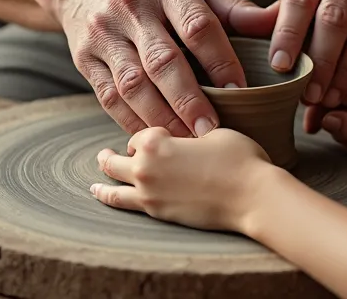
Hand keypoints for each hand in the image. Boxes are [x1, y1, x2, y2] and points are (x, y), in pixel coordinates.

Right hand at [51, 0, 276, 137]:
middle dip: (189, 100)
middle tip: (212, 130)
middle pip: (162, 61)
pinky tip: (154, 137)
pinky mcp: (83, 57)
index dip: (220, 61)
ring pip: (132, 84)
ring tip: (187, 141)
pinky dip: (132, 122)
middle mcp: (130, 6)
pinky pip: (108, 97)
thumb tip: (278, 22)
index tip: (240, 91)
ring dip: (161, 117)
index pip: (197, 26)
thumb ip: (233, 8)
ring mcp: (102, 33)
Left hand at [91, 126, 273, 231]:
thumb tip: (186, 133)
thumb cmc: (239, 159)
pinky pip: (125, 206)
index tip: (159, 139)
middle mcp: (144, 167)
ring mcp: (148, 194)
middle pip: (116, 160)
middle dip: (110, 156)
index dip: (149, 136)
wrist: (252, 196)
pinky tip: (108, 199)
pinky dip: (112, 200)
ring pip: (113, 187)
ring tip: (94, 185)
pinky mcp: (157, 214)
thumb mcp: (214, 132)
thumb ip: (191, 131)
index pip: (139, 136)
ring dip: (101, 184)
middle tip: (104, 155)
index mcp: (155, 142)